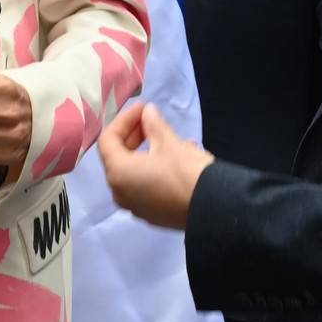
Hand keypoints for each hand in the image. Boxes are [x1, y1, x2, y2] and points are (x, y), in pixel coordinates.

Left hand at [98, 103, 213, 229]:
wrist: (214, 208)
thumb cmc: (186, 172)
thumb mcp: (169, 143)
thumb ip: (153, 125)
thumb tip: (147, 112)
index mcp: (118, 174)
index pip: (107, 140)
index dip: (123, 120)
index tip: (142, 108)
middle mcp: (119, 193)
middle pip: (117, 158)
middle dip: (133, 136)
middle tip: (151, 121)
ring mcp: (134, 206)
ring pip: (133, 173)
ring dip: (146, 152)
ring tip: (169, 138)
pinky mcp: (151, 214)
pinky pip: (145, 187)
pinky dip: (153, 170)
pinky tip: (175, 160)